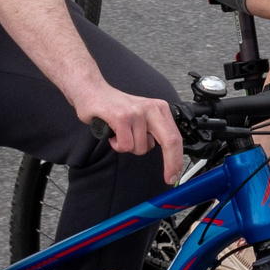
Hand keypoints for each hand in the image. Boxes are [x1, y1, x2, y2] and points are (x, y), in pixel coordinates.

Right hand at [67, 76, 184, 183]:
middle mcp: (152, 109)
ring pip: (140, 148)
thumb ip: (154, 131)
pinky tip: (113, 134)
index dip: (177, 159)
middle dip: (171, 163)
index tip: (176, 174)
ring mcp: (137, 112)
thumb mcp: (143, 116)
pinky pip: (125, 146)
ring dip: (128, 147)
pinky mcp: (121, 117)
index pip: (175, 137)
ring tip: (120, 134)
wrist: (92, 91)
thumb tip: (170, 155)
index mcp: (160, 109)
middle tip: (169, 178)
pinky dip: (117, 145)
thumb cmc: (116, 107)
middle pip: (170, 141)